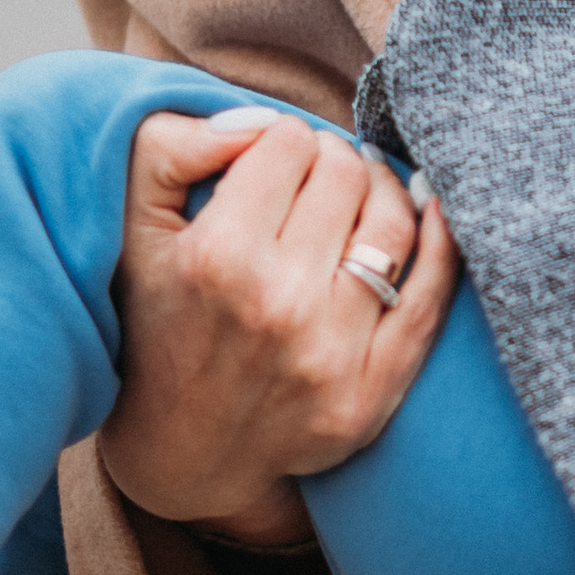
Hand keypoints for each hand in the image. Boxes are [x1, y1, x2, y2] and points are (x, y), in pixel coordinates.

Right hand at [97, 109, 459, 543]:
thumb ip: (171, 148)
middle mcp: (279, 304)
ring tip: (363, 190)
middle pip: (346, 175)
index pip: (288, 142)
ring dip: (385, 189)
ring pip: (394, 224)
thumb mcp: (131, 229)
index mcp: (217, 257)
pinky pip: (432, 299)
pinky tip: (432, 213)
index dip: (280, 139)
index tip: (272, 162)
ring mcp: (332, 355)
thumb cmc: (156, 325)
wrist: (182, 454)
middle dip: (331, 161)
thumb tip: (259, 120)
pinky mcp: (371, 395)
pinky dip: (443, 243)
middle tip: (315, 177)